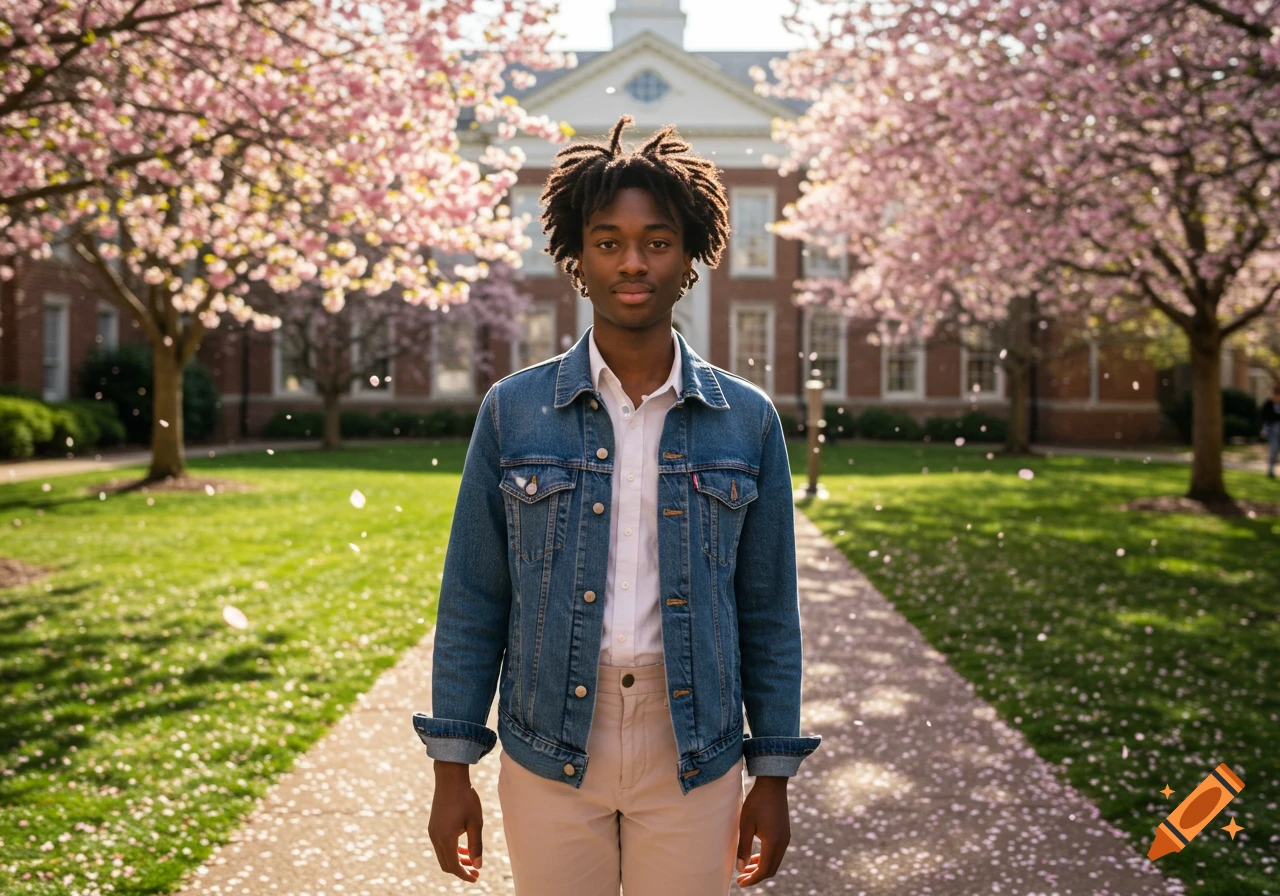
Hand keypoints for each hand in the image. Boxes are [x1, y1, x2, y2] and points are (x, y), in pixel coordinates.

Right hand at [428, 761, 483, 881]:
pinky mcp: (433, 826)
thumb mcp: (475, 822)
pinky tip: (463, 848)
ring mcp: (433, 832)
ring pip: (443, 855)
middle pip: (446, 864)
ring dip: (456, 861)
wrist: (450, 778)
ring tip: (471, 861)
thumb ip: (476, 845)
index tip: (476, 878)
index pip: (453, 866)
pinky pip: (441, 845)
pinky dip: (451, 851)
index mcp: (446, 838)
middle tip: (475, 872)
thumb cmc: (466, 798)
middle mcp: (436, 837)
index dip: (464, 875)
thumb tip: (478, 866)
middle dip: (460, 870)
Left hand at [735, 775, 789, 887]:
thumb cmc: (757, 803)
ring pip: (774, 862)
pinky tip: (755, 856)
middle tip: (741, 878)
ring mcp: (786, 838)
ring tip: (745, 868)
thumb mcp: (745, 825)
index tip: (740, 883)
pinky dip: (766, 858)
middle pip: (771, 869)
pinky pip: (777, 853)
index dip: (752, 879)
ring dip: (761, 867)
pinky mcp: (785, 833)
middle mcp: (783, 843)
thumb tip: (739, 868)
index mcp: (773, 843)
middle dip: (756, 876)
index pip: (764, 870)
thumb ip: (743, 848)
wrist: (772, 784)